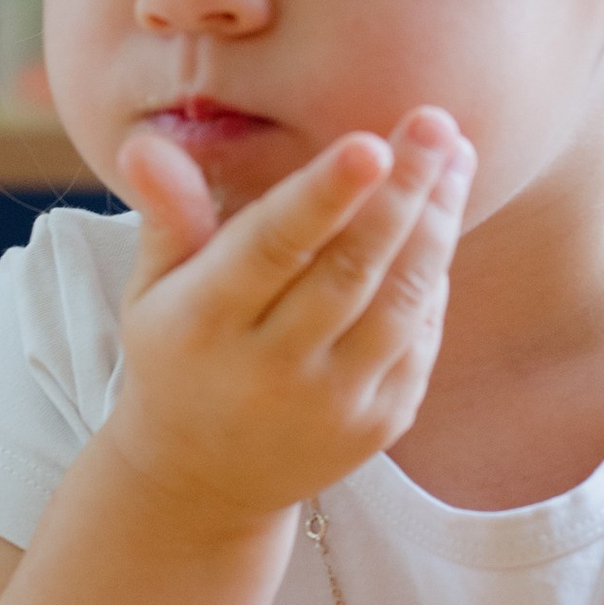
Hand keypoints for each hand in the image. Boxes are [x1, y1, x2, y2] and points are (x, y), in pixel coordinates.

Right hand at [104, 110, 474, 534]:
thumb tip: (148, 143)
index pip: (272, 249)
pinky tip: (438, 221)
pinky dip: (435, 276)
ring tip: (455, 156)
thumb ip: (166, 217)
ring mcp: (331, 405)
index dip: (324, 196)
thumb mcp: (151, 292)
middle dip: (402, 191)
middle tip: (437, 122)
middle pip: (351, 270)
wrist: (203, 482)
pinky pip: (421, 338)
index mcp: (203, 324)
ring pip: (400, 302)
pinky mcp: (379, 425)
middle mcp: (269, 371)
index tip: (372, 144)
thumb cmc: (179, 355)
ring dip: (434, 224)